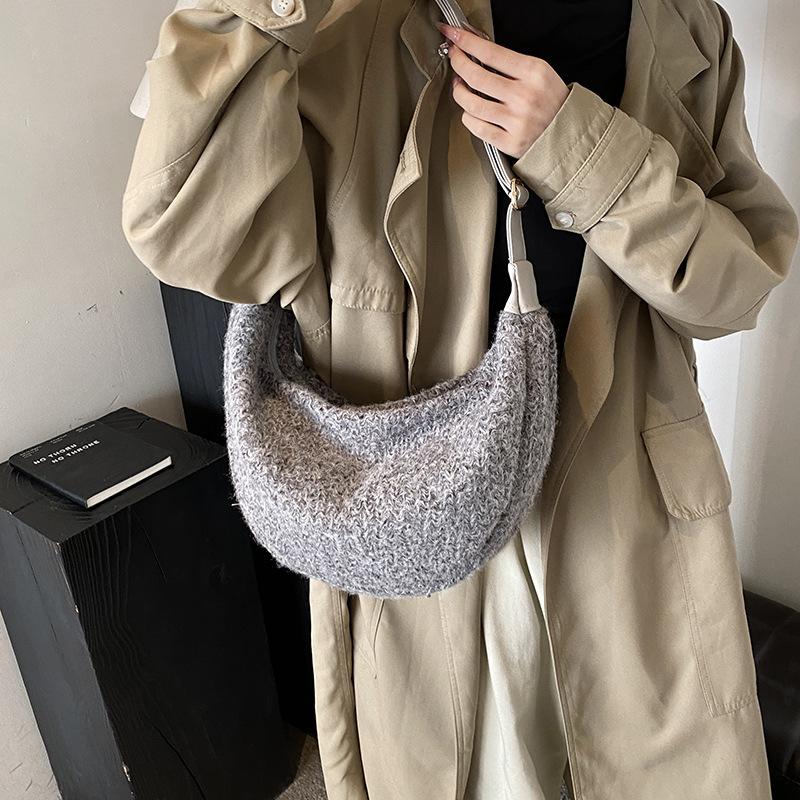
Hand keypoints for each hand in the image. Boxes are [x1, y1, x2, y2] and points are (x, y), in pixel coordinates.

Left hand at [436, 22, 568, 159]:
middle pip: (476, 77)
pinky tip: (471, 111)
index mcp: (533, 73)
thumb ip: (511, 64)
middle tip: (455, 58)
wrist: (570, 132)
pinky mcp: (510, 142)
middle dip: (458, 63)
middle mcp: (524, 97)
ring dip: (459, 92)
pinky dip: (468, 117)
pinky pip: (477, 127)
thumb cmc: (552, 101)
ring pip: (472, 104)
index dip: (466, 42)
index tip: (453, 35)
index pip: (491, 53)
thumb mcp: (540, 72)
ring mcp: (516, 121)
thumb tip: (477, 51)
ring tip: (460, 86)